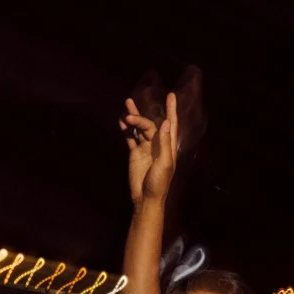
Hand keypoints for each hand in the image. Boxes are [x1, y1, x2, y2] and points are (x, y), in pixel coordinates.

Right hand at [120, 92, 177, 206]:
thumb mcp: (165, 163)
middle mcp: (157, 144)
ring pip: (139, 128)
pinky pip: (130, 137)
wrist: (145, 197)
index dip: (171, 110)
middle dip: (140, 119)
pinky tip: (121, 120)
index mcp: (168, 146)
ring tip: (127, 105)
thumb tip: (165, 122)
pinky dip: (126, 128)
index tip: (171, 95)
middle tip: (130, 117)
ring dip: (133, 118)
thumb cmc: (159, 183)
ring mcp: (145, 147)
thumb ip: (164, 143)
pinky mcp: (135, 152)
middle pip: (150, 125)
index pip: (171, 124)